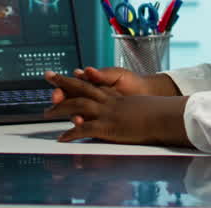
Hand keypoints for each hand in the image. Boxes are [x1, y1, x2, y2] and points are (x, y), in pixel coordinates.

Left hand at [43, 71, 191, 146]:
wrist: (164, 117)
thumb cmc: (156, 113)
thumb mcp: (138, 106)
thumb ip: (127, 106)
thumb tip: (125, 109)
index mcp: (114, 96)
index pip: (92, 84)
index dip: (78, 79)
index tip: (68, 74)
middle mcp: (107, 101)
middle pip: (80, 88)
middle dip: (62, 82)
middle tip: (48, 76)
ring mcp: (106, 114)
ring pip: (77, 106)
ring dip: (60, 108)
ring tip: (46, 112)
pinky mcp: (108, 127)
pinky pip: (85, 130)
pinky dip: (71, 133)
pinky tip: (61, 138)